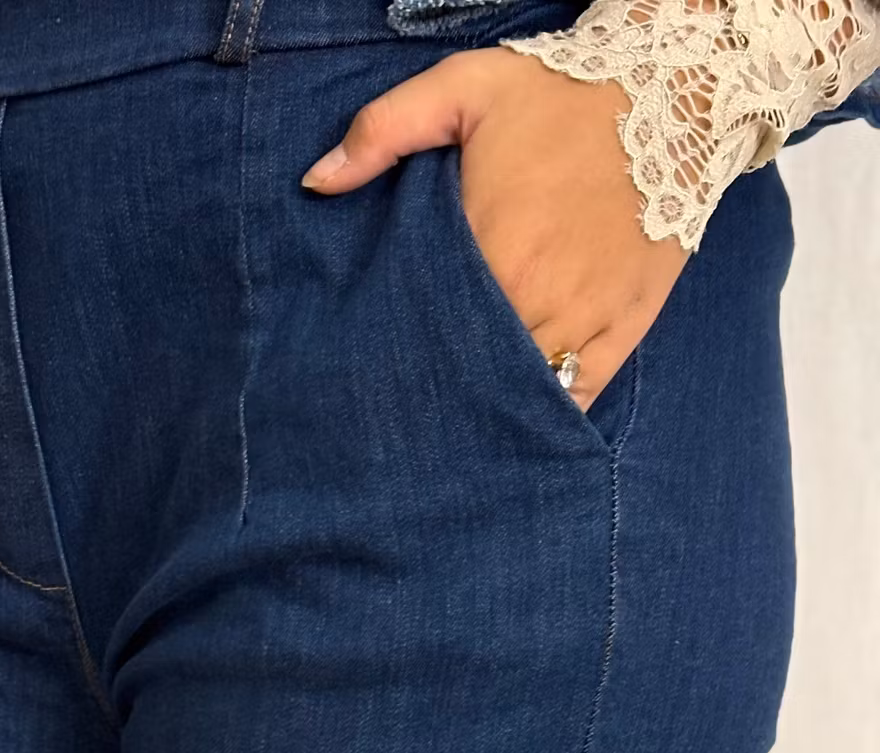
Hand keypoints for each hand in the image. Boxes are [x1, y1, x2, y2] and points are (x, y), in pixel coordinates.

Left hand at [300, 46, 688, 410]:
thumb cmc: (561, 94)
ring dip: (491, 408)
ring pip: (524, 392)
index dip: (404, 355)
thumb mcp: (464, 87)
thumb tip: (316, 180)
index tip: (380, 369)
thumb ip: (384, 130)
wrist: (676, 91)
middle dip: (443, 389)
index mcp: (491, 249)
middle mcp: (537, 296)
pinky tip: (518, 420)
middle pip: (474, 372)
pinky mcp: (626, 327)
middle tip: (409, 410)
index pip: (430, 330)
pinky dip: (549, 410)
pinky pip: (580, 393)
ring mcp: (585, 317)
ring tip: (456, 425)